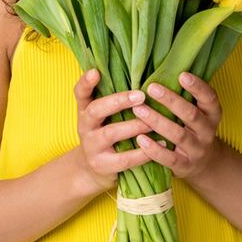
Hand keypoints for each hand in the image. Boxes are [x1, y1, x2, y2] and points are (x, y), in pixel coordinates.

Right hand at [72, 69, 154, 194]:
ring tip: (153, 121)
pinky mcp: (102, 165)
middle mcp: (85, 126)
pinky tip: (160, 142)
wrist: (93, 169)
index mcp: (85, 110)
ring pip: (110, 133)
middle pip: (95, 110)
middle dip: (118, 102)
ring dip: (134, 126)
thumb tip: (144, 73)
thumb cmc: (105, 133)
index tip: (95, 72)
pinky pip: (124, 159)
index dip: (85, 82)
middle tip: (141, 96)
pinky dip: (143, 152)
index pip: (80, 93)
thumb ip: (114, 99)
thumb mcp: (103, 116)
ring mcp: (92, 146)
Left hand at [132, 72, 223, 181]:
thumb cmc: (193, 128)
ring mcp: (197, 150)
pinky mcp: (185, 166)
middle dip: (171, 101)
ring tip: (138, 109)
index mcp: (212, 114)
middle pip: (191, 115)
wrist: (203, 163)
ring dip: (157, 121)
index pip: (210, 98)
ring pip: (178, 135)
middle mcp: (207, 131)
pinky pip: (170, 158)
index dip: (198, 87)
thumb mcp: (197, 111)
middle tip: (151, 87)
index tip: (182, 75)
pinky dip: (154, 150)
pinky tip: (140, 139)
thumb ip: (185, 95)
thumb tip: (161, 68)